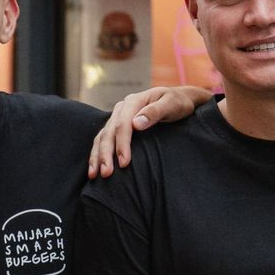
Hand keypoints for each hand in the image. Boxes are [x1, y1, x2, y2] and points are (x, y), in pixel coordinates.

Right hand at [87, 84, 207, 178]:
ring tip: (95, 174)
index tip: (124, 163)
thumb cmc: (178, 103)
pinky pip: (103, 139)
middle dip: (105, 154)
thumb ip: (155, 112)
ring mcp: (118, 117)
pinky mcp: (117, 126)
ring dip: (97, 156)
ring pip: (102, 136)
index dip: (122, 144)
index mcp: (134, 101)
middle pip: (109, 132)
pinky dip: (97, 153)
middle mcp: (122, 108)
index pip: (123, 124)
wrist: (179, 99)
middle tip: (106, 173)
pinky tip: (95, 167)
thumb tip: (136, 124)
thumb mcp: (172, 105)